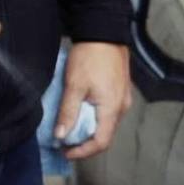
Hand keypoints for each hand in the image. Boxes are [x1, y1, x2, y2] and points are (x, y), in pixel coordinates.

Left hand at [56, 41, 132, 159]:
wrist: (104, 32)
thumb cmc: (90, 57)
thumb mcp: (74, 85)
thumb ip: (68, 113)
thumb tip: (61, 136)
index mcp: (112, 109)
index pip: (101, 142)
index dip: (83, 152)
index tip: (65, 151)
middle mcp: (121, 108)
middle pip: (104, 136)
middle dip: (84, 143)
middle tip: (63, 141)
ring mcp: (123, 100)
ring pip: (106, 125)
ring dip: (88, 130)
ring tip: (69, 127)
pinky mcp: (119, 92)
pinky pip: (107, 113)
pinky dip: (93, 119)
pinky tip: (80, 112)